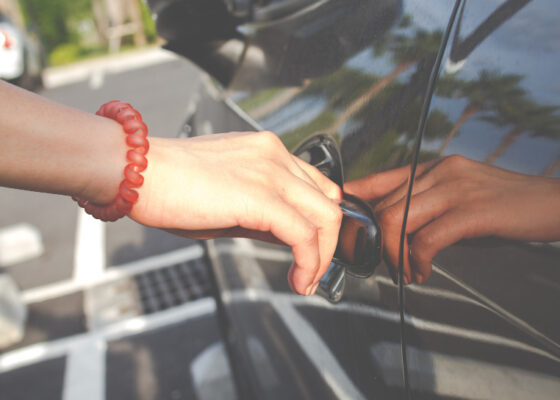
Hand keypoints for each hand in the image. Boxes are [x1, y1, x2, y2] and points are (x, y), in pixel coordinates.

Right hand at [130, 131, 342, 294]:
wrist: (135, 171)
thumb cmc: (169, 185)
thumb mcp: (227, 197)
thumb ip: (262, 213)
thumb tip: (288, 238)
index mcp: (267, 151)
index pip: (316, 185)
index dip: (321, 221)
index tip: (314, 249)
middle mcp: (275, 155)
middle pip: (328, 201)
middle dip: (328, 243)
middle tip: (314, 271)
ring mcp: (271, 172)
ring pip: (326, 217)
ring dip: (323, 256)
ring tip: (308, 280)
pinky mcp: (261, 197)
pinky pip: (303, 235)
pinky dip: (310, 262)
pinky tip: (299, 279)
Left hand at [345, 155, 559, 283]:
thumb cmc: (511, 207)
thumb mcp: (463, 201)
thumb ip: (431, 210)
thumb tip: (396, 236)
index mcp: (436, 168)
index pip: (381, 179)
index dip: (355, 200)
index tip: (344, 225)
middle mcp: (441, 172)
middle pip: (384, 205)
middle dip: (375, 243)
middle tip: (384, 266)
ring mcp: (456, 188)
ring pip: (397, 220)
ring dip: (393, 256)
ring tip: (406, 272)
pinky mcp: (472, 211)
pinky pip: (426, 239)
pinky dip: (416, 262)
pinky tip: (423, 273)